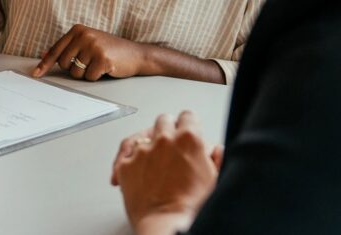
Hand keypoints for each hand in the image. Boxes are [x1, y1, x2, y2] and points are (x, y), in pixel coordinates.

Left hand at [32, 24, 145, 80]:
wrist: (136, 54)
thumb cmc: (109, 50)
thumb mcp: (87, 44)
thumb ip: (67, 49)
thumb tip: (44, 55)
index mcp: (78, 30)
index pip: (56, 49)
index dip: (45, 64)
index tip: (36, 74)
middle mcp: (84, 35)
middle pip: (64, 64)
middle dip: (74, 68)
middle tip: (89, 62)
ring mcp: (93, 46)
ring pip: (76, 72)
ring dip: (86, 73)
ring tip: (98, 64)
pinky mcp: (102, 59)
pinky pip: (89, 77)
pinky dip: (96, 77)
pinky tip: (106, 68)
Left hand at [112, 111, 221, 233]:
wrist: (167, 225)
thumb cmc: (191, 209)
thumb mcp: (215, 181)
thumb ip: (216, 160)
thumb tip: (215, 151)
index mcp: (189, 139)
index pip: (188, 116)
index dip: (189, 125)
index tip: (188, 130)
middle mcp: (164, 139)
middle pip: (164, 120)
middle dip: (168, 129)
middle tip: (171, 143)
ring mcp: (142, 151)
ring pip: (142, 134)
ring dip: (148, 142)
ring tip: (153, 155)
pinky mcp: (125, 164)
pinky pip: (124, 152)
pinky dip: (127, 156)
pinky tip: (133, 162)